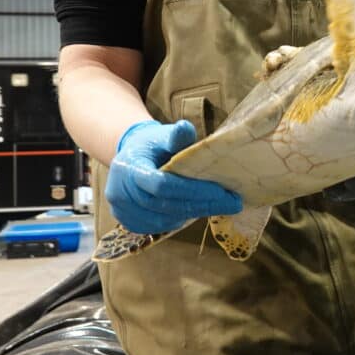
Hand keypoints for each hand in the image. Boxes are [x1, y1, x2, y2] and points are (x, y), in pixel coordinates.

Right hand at [106, 120, 242, 233]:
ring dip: (194, 214)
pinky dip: (180, 220)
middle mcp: (121, 193)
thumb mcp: (162, 135)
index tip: (221, 191)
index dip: (192, 190)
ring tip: (219, 205)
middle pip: (167, 205)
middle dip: (202, 205)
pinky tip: (198, 210)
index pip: (162, 185)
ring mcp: (123, 211)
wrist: (129, 158)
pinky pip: (159, 226)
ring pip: (164, 220)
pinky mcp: (130, 222)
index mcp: (130, 169)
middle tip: (233, 202)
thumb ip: (176, 135)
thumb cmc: (151, 145)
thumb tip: (185, 127)